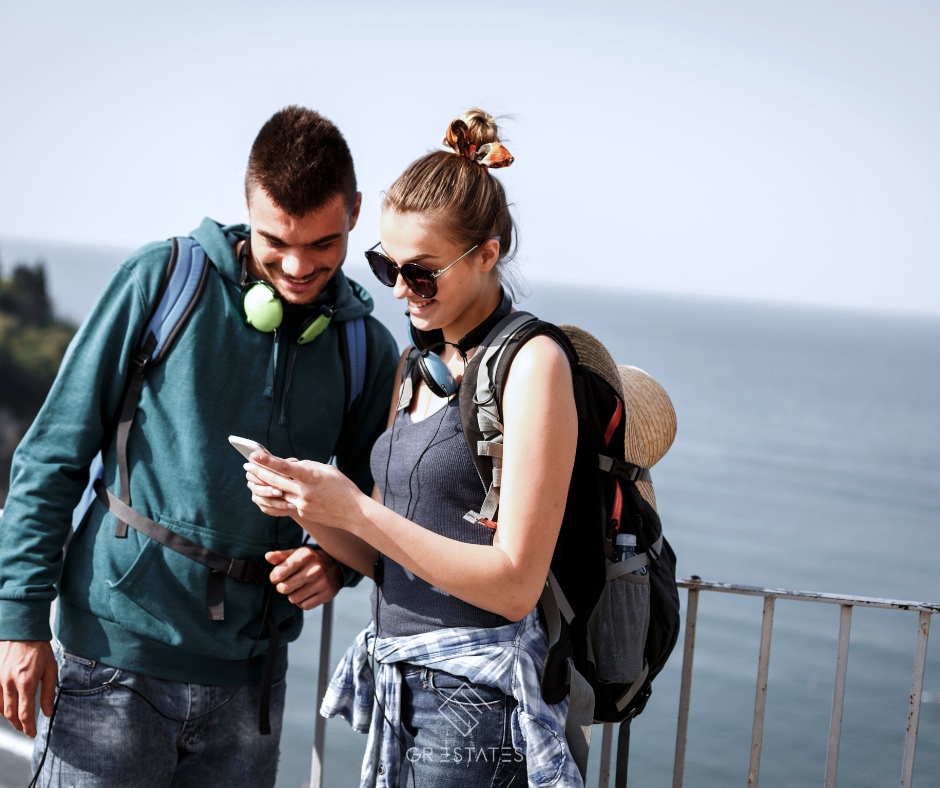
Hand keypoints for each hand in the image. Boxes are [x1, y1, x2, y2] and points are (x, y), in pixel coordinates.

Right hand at [0, 640, 56, 737]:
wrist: (21, 631)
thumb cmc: (38, 649)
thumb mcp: (50, 668)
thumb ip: (48, 692)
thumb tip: (48, 712)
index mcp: (26, 683)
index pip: (25, 714)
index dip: (28, 728)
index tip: (32, 734)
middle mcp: (9, 684)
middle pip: (10, 714)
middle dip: (19, 725)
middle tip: (26, 730)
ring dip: (8, 717)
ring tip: (18, 720)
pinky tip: (6, 708)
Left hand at [245, 453, 362, 530]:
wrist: (353, 512)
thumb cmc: (342, 487)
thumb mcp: (327, 470)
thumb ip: (307, 466)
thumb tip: (290, 465)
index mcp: (312, 477)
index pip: (285, 467)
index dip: (268, 460)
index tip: (254, 454)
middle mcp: (305, 492)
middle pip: (276, 481)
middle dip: (259, 472)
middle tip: (247, 465)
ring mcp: (302, 504)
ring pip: (278, 493)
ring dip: (265, 485)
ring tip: (254, 477)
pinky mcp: (302, 513)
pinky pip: (287, 502)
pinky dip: (280, 495)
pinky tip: (273, 490)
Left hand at [266, 546, 341, 609]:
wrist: (336, 566)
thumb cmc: (312, 560)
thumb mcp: (297, 553)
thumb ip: (281, 556)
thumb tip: (268, 557)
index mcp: (305, 556)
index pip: (279, 573)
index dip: (274, 577)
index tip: (277, 577)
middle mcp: (315, 569)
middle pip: (284, 588)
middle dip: (282, 587)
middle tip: (288, 583)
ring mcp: (322, 583)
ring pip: (293, 599)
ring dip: (293, 595)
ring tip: (299, 587)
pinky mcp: (327, 594)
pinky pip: (304, 606)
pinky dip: (302, 602)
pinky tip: (307, 593)